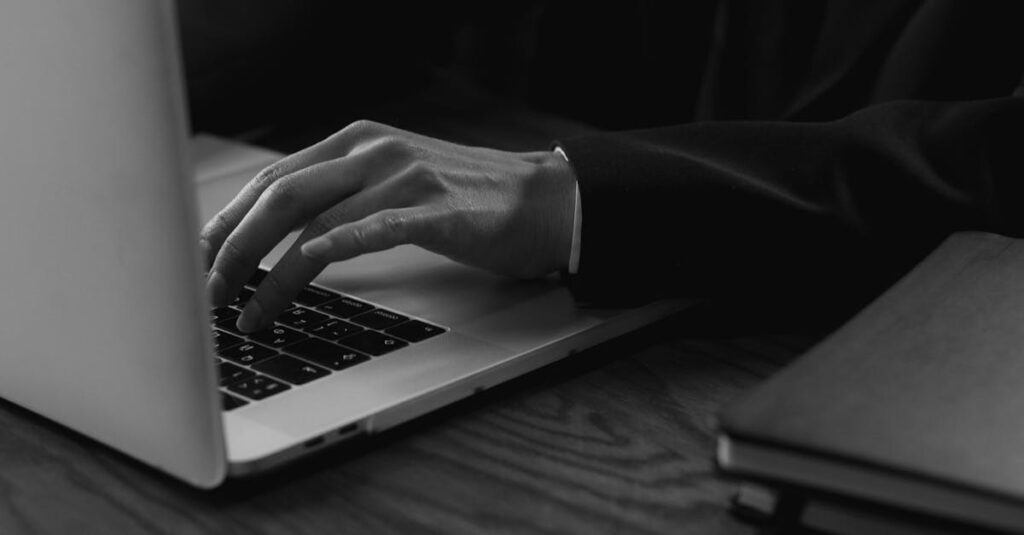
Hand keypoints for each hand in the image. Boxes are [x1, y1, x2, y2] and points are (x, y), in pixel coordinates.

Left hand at [200, 120, 576, 331]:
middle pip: (280, 195)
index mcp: (355, 142)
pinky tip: (305, 269)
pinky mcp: (438, 209)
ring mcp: (405, 177)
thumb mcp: (392, 183)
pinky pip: (375, 228)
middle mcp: (372, 151)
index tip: (195, 260)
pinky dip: (334, 250)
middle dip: (233, 248)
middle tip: (206, 292)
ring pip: (317, 220)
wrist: (541, 199)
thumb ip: (342, 195)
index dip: (225, 220)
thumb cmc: (464, 200)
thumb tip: (280, 237)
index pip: (271, 178)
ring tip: (247, 312)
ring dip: (272, 272)